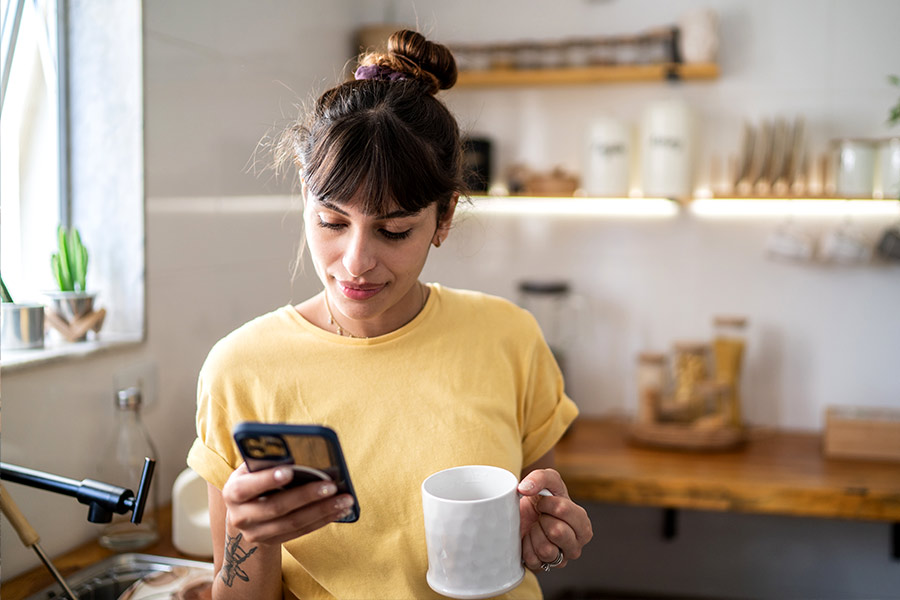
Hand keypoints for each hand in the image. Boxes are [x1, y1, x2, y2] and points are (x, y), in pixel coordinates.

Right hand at [221, 463, 354, 545]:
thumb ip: (266, 461)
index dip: (267, 480)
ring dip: (322, 510)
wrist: (244, 513)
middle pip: (276, 507)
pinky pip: (301, 532)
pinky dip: (323, 520)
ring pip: (293, 523)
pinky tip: (339, 510)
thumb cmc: (253, 479)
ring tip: (344, 499)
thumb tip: (295, 451)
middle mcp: (240, 517)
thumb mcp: (251, 469)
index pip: (247, 487)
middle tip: (332, 485)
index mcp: (233, 492)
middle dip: (306, 496)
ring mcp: (256, 534)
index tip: (289, 471)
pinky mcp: (272, 542)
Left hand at [517, 468, 591, 571]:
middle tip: (541, 517)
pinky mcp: (543, 569)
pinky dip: (526, 547)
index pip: (563, 509)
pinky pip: (533, 560)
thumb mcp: (547, 480)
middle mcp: (575, 546)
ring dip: (534, 534)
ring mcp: (560, 560)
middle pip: (557, 531)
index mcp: (583, 525)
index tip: (544, 502)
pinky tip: (529, 540)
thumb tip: (524, 488)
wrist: (522, 514)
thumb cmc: (541, 498)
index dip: (547, 502)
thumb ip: (540, 477)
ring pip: (546, 549)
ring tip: (536, 529)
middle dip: (542, 519)